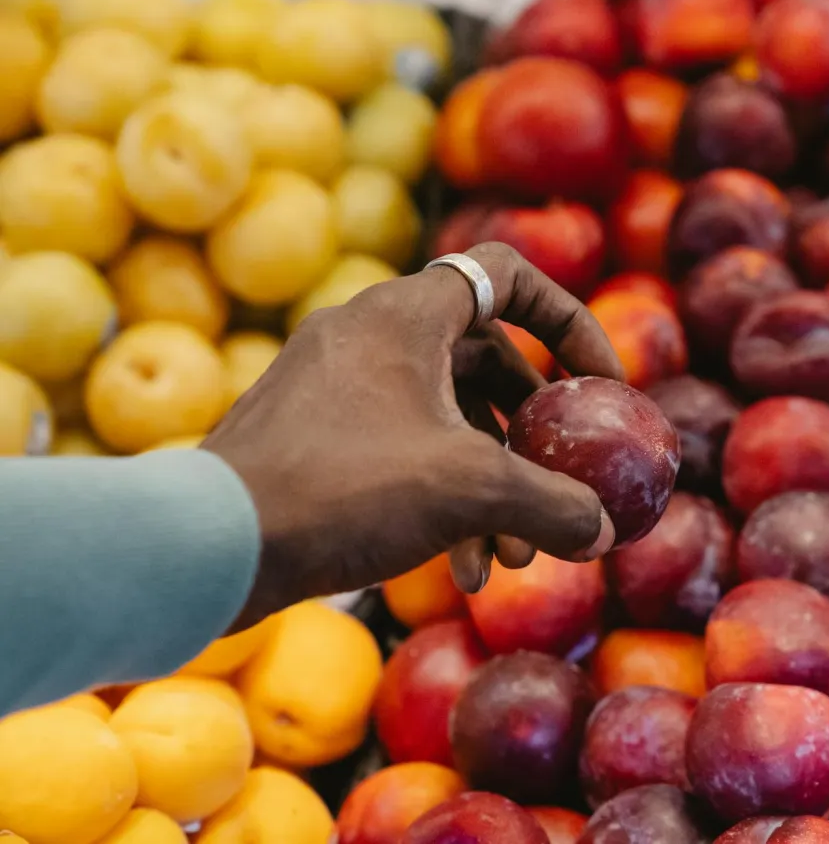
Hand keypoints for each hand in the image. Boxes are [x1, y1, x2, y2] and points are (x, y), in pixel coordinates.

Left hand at [202, 243, 624, 630]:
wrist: (208, 544)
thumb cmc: (344, 490)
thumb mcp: (470, 491)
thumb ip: (552, 503)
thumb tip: (605, 531)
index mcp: (406, 314)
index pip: (510, 275)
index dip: (570, 323)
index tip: (604, 384)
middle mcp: (368, 334)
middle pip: (484, 362)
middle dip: (531, 435)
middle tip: (560, 486)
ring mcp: (334, 386)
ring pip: (443, 419)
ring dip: (490, 483)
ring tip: (511, 558)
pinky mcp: (311, 436)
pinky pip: (399, 450)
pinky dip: (439, 499)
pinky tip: (460, 569)